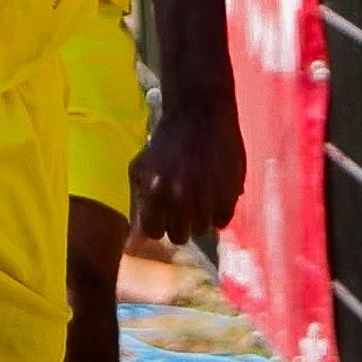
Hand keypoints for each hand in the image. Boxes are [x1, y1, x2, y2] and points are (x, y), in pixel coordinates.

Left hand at [129, 98, 244, 245]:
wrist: (200, 112)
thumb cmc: (165, 142)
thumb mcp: (142, 169)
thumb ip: (137, 207)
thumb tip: (130, 250)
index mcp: (154, 189)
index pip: (154, 232)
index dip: (158, 222)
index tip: (162, 211)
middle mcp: (181, 195)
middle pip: (179, 236)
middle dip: (178, 222)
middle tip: (181, 202)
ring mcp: (207, 194)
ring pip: (202, 231)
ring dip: (199, 217)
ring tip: (197, 191)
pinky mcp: (230, 191)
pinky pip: (223, 222)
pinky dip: (218, 211)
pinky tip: (212, 190)